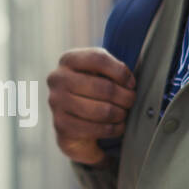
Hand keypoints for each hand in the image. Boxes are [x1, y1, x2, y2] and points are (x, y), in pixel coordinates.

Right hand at [46, 47, 135, 166]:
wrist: (73, 120)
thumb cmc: (92, 91)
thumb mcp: (99, 72)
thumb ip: (112, 68)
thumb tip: (129, 82)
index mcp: (69, 60)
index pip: (99, 59)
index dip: (121, 72)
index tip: (131, 83)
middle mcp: (58, 78)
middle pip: (104, 87)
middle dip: (125, 97)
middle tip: (131, 101)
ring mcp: (57, 102)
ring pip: (103, 110)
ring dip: (120, 114)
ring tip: (123, 114)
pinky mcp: (61, 125)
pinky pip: (98, 129)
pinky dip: (113, 129)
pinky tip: (117, 127)